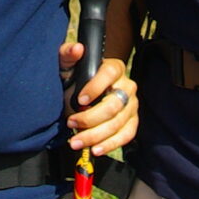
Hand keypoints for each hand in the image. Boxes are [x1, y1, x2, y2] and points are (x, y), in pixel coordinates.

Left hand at [60, 41, 137, 158]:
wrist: (78, 98)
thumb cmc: (74, 80)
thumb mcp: (66, 67)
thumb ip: (67, 55)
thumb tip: (77, 49)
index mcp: (114, 68)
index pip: (110, 74)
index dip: (96, 87)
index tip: (80, 99)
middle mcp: (127, 86)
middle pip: (114, 105)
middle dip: (90, 118)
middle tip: (71, 123)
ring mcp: (132, 106)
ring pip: (118, 123)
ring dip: (95, 136)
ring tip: (76, 141)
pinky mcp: (132, 122)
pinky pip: (126, 135)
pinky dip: (111, 145)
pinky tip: (96, 149)